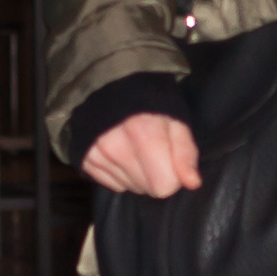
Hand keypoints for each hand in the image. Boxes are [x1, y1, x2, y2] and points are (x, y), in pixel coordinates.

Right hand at [85, 111, 201, 197]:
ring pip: (131, 188)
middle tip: (153, 151)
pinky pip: (113, 185)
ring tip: (136, 149)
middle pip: (147, 189)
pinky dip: (121, 173)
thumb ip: (186, 152)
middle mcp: (115, 145)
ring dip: (138, 174)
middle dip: (155, 175)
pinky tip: (122, 153)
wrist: (109, 86)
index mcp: (143, 132)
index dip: (174, 176)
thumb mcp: (176, 120)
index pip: (164, 186)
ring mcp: (96, 153)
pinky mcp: (84, 160)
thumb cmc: (150, 103)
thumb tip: (192, 183)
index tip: (172, 160)